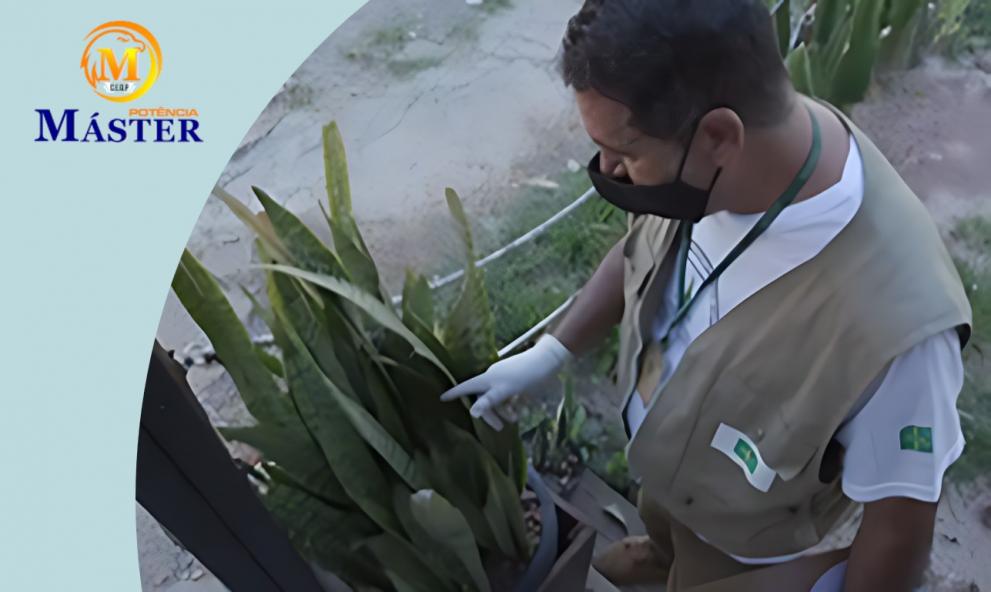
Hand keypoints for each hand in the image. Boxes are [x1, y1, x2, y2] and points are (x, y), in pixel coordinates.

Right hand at [439, 334, 573, 429]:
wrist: (547, 361)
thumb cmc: (525, 374)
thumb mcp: (506, 390)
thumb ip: (489, 401)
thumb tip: (472, 412)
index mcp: (487, 378)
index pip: (466, 386)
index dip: (454, 392)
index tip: (441, 398)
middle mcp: (493, 378)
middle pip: (484, 398)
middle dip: (490, 413)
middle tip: (500, 428)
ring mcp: (504, 378)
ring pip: (497, 398)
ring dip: (504, 410)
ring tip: (515, 420)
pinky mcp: (515, 380)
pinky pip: (507, 395)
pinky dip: (511, 404)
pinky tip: (519, 411)